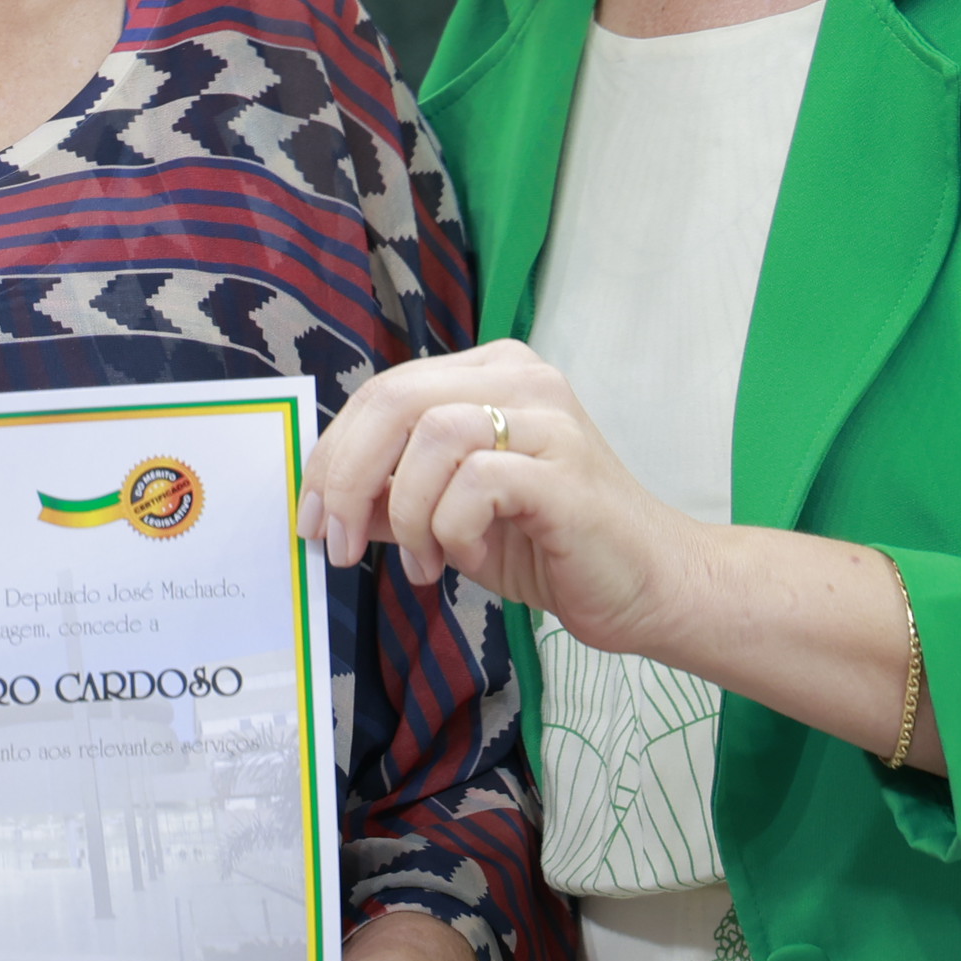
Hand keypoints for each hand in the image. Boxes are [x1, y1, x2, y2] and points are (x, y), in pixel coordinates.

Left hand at [299, 342, 709, 660]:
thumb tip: (325, 500)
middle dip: (347, 476)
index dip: (332, 454)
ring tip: (425, 560)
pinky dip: (452, 527)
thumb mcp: (451, 515)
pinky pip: (476, 482)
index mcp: (491, 374)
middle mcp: (521, 380)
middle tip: (338, 541)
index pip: (383, 392)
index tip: (312, 517)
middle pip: (396, 399)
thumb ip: (394, 494)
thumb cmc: (552, 545)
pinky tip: (466, 556)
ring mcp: (549, 421)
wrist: (649, 586)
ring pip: (432, 434)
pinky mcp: (564, 472)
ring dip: (406, 510)